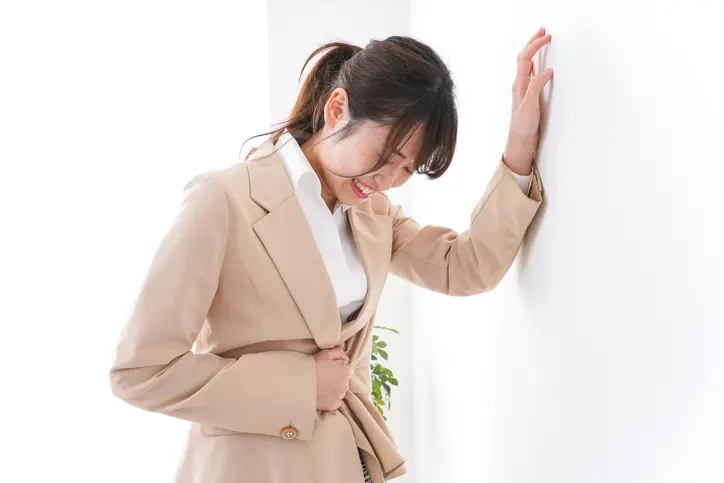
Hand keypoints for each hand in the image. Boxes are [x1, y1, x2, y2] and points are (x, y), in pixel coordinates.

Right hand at [314, 347, 352, 410]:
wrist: (300, 381)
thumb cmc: (313, 365)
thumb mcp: (326, 353)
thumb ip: (339, 353)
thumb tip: (347, 359)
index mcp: (345, 372)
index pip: (348, 370)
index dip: (339, 369)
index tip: (331, 370)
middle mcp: (345, 385)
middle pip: (345, 381)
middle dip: (337, 379)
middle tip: (325, 378)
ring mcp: (339, 396)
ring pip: (340, 392)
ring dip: (335, 389)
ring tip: (322, 386)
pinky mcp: (333, 405)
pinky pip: (336, 402)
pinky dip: (331, 399)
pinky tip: (323, 395)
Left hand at [503, 27, 553, 175]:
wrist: (520, 142)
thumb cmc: (523, 126)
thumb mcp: (530, 105)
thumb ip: (537, 86)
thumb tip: (547, 70)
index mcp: (519, 84)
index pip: (526, 58)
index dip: (535, 45)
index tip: (547, 36)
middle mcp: (520, 85)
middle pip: (524, 58)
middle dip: (533, 42)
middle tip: (543, 30)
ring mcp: (524, 90)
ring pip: (528, 65)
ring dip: (534, 51)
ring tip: (541, 41)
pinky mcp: (529, 96)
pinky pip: (531, 74)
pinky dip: (536, 64)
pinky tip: (540, 64)